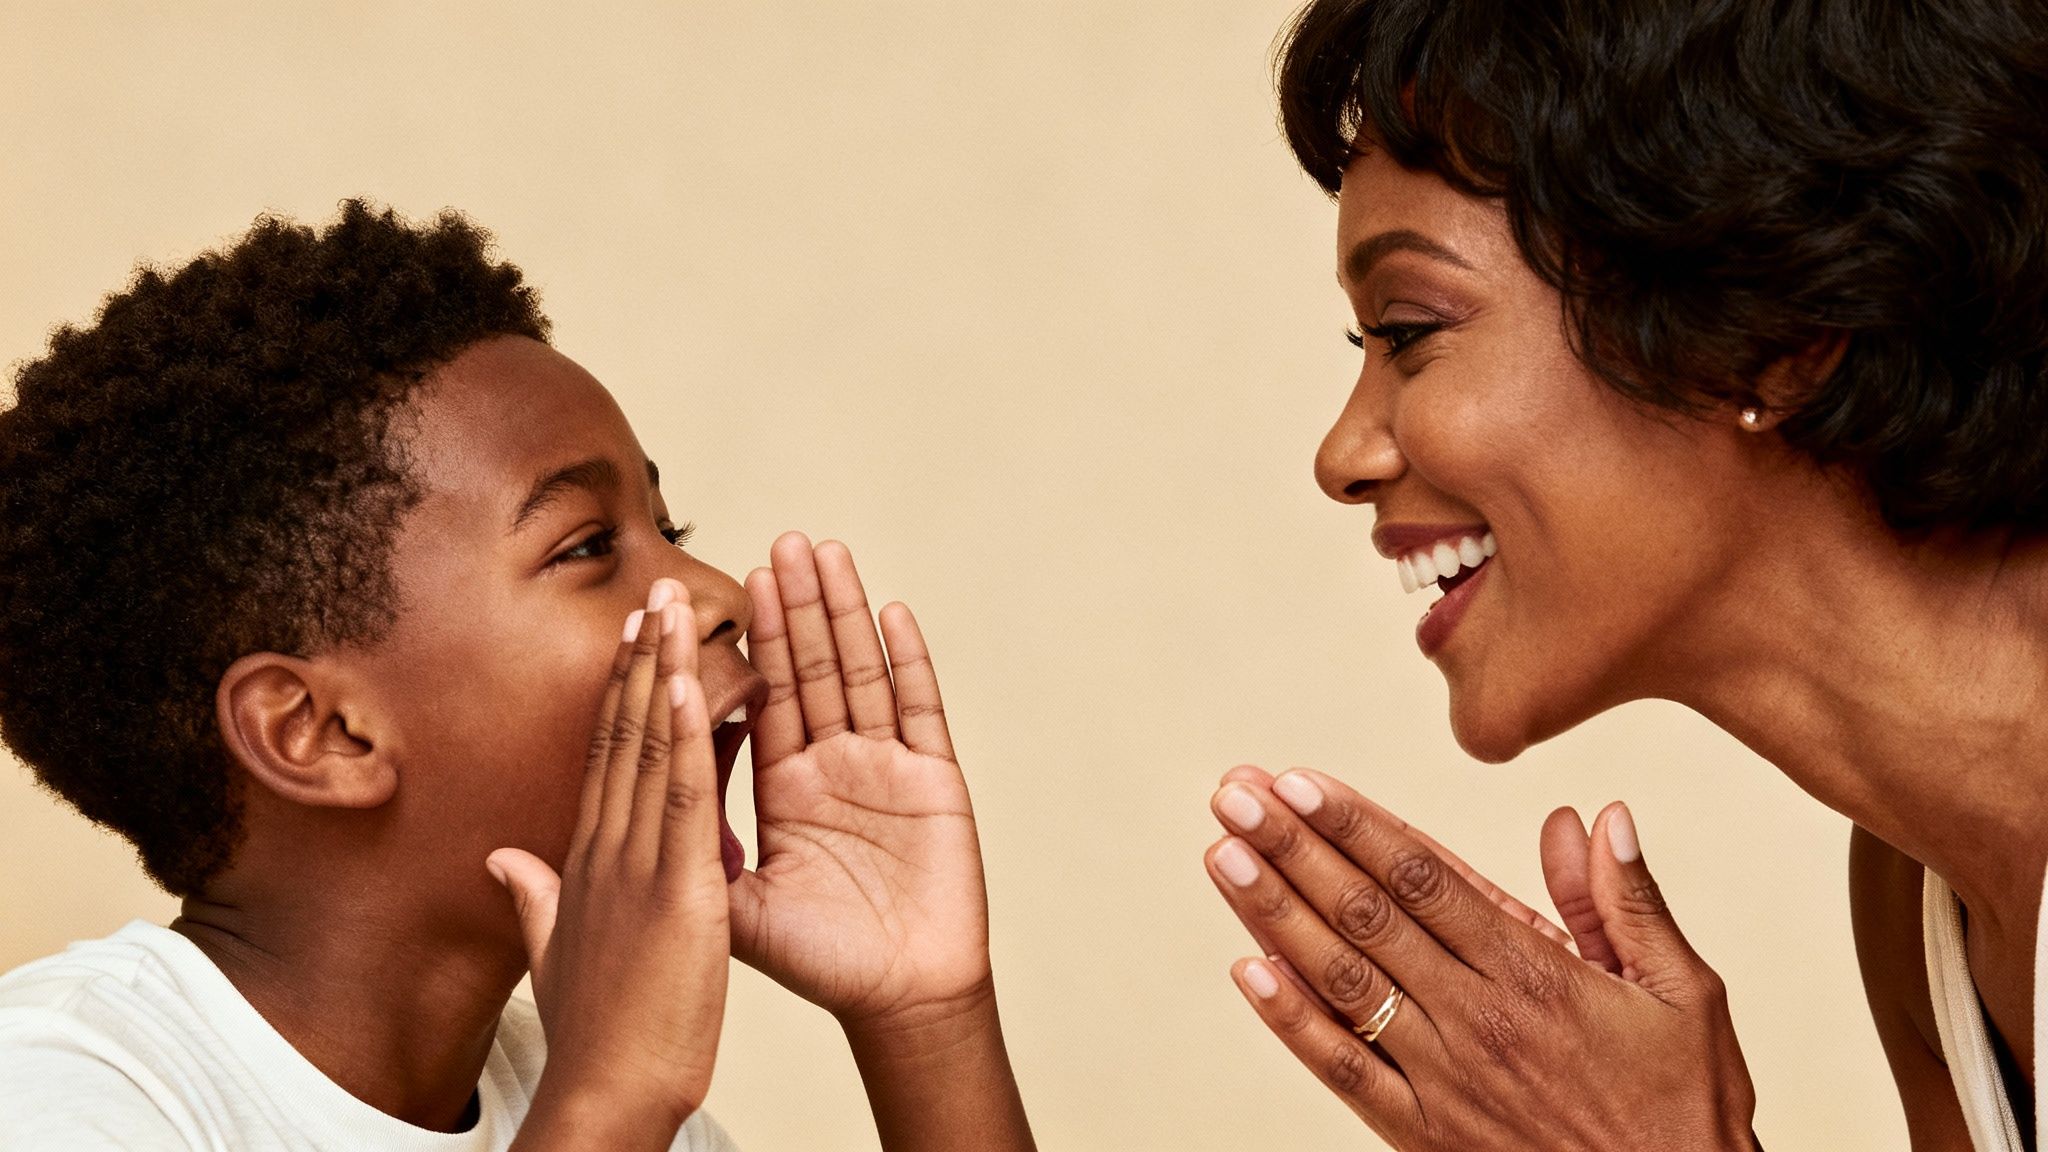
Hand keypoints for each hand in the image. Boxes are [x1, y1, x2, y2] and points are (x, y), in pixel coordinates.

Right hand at [489, 580, 730, 1141]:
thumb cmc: (596, 1033)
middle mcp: (604, 849)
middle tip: (656, 586)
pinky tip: (689, 680)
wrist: (604, 1092)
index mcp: (585, 861)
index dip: (617, 692)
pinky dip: (683, 735)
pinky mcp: (674, 888)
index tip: (633, 636)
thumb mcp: (556, 952)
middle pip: (621, 734)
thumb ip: (532, 898)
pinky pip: (680, 795)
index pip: (604, 757)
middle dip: (640, 657)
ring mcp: (635, 863)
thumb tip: (502, 860)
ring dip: (661, 669)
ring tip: (672, 601)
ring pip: (647, 747)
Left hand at [731, 532, 989, 1025]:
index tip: (709, 596)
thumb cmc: (821, 962)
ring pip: (858, 672)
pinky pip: (919, 709)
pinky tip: (890, 613)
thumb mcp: (738, 909)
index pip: (755, 701)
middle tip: (773, 544)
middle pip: (807, 671)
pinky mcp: (933, 779)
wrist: (898, 999)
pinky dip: (907, 660)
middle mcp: (833, 766)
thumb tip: (620, 819)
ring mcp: (885, 766)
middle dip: (790, 608)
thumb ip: (690, 858)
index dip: (735, 648)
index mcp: (783, 788)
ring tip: (822, 552)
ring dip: (840, 612)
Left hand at [1207, 770, 1756, 1150]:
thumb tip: (1593, 815)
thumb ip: (1628, 902)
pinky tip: (1244, 968)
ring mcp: (1442, 1077)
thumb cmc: (1683, 1106)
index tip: (1300, 781)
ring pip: (1342, 979)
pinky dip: (1290, 1020)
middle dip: (1293, 847)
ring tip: (1222, 855)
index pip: (1424, 878)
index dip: (1355, 825)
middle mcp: (1476, 1018)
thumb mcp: (1683, 995)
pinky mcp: (1421, 1132)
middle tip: (1235, 794)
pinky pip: (1343, 1068)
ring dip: (1273, 913)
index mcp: (1535, 973)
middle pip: (1366, 914)